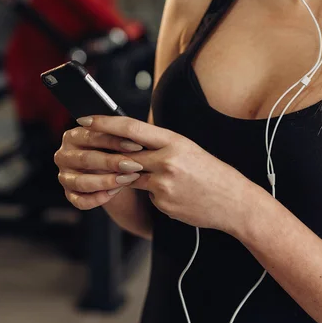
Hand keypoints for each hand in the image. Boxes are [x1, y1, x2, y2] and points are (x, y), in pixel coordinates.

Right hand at [54, 125, 145, 209]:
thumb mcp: (118, 143)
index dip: (116, 141)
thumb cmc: (117, 153)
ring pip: (81, 182)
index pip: (92, 136)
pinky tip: (115, 193)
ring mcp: (64, 177)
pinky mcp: (69, 195)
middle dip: (112, 162)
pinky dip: (98, 199)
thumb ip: (123, 137)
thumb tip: (139, 140)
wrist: (116, 175)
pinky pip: (80, 201)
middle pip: (86, 159)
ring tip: (128, 180)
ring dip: (106, 181)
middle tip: (134, 166)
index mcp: (73, 136)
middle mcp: (63, 156)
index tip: (138, 146)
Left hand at [76, 115, 251, 234]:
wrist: (236, 202)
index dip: (104, 123)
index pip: (131, 128)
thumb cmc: (213, 174)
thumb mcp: (190, 150)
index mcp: (174, 141)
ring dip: (131, 177)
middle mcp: (166, 160)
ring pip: (131, 177)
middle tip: (87, 149)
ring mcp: (163, 183)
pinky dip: (154, 194)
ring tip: (159, 175)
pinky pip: (147, 196)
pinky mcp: (163, 203)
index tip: (85, 119)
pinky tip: (177, 195)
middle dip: (105, 153)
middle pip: (123, 154)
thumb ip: (161, 145)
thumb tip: (133, 141)